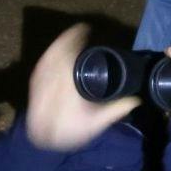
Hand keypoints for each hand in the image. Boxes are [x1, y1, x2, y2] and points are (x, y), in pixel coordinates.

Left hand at [25, 23, 139, 150]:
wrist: (44, 142)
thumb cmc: (71, 132)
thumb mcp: (96, 123)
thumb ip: (116, 110)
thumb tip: (136, 100)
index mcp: (66, 87)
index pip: (68, 56)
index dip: (75, 40)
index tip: (85, 29)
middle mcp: (51, 81)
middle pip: (58, 53)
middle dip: (68, 39)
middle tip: (82, 29)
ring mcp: (41, 83)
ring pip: (49, 57)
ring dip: (59, 44)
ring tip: (71, 35)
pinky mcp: (35, 86)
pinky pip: (41, 65)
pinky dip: (49, 55)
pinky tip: (56, 50)